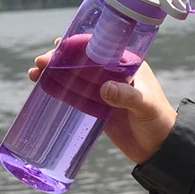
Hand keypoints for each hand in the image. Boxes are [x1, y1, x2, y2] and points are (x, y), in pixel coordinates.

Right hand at [28, 43, 176, 165]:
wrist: (160, 149)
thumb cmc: (159, 122)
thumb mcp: (145, 107)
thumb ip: (127, 97)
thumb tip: (104, 89)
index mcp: (128, 65)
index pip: (100, 48)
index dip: (78, 44)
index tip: (59, 44)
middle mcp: (113, 74)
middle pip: (81, 61)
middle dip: (60, 59)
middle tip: (41, 63)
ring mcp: (104, 91)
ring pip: (74, 77)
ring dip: (54, 73)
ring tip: (35, 75)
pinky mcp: (97, 108)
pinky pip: (74, 96)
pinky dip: (59, 91)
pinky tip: (43, 89)